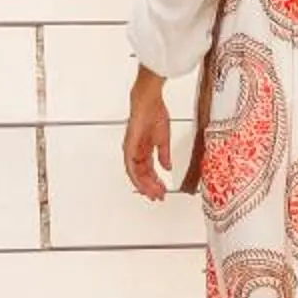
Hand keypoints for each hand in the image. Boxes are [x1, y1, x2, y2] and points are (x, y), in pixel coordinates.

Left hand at [122, 68, 173, 202]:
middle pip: (142, 175)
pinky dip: (136, 177)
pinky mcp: (129, 147)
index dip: (155, 182)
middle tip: (158, 197)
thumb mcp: (163, 139)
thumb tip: (167, 167)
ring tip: (153, 194)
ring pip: (136, 173)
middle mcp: (136, 151)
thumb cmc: (155, 113)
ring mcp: (132, 149)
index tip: (162, 190)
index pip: (149, 170)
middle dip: (151, 187)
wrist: (149, 100)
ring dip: (144, 185)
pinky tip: (142, 185)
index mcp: (144, 148)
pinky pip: (130, 166)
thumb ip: (164, 155)